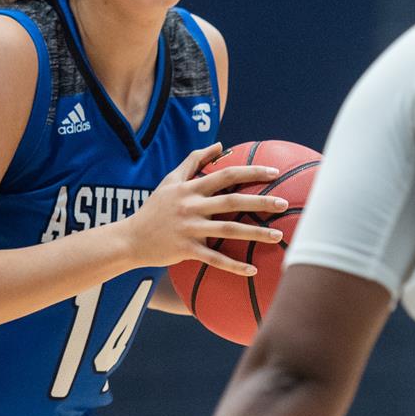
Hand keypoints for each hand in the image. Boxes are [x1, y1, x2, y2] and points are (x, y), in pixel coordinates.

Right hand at [123, 142, 286, 276]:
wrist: (130, 238)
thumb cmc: (154, 209)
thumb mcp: (170, 180)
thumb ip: (194, 160)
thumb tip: (220, 145)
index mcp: (190, 188)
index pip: (225, 174)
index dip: (251, 172)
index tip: (274, 173)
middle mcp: (191, 206)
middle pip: (232, 201)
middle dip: (260, 201)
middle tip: (284, 204)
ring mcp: (189, 228)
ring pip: (228, 230)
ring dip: (255, 233)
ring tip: (277, 235)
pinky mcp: (186, 250)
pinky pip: (214, 259)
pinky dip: (234, 265)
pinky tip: (253, 270)